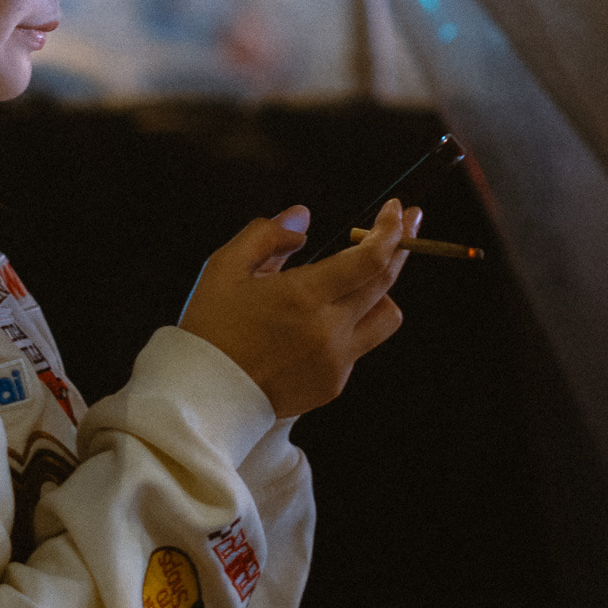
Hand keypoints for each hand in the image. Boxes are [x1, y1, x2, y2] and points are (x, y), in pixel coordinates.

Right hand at [178, 199, 418, 417]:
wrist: (204, 398)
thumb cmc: (211, 328)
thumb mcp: (225, 267)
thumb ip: (266, 235)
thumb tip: (302, 219)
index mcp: (304, 296)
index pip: (370, 258)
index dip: (391, 229)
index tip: (396, 209)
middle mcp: (329, 330)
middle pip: (387, 282)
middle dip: (401, 246)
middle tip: (404, 223)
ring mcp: (336, 361)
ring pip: (386, 318)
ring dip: (381, 291)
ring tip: (361, 277)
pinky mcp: (333, 385)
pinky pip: (359, 346)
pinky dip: (350, 324)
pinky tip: (323, 319)